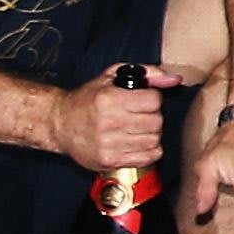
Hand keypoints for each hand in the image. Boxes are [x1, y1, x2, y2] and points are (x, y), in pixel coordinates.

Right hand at [50, 64, 180, 171]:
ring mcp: (109, 144)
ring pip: (154, 140)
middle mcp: (109, 122)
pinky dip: (149, 150)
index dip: (153, 98)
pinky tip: (137, 142)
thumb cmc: (87, 99)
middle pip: (156, 122)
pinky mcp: (109, 160)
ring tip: (137, 128)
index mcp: (110, 99)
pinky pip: (147, 157)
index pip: (154, 100)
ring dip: (151, 134)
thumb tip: (175, 79)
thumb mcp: (112, 76)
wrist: (59, 124)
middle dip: (153, 117)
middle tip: (141, 115)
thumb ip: (147, 73)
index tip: (144, 100)